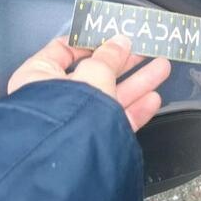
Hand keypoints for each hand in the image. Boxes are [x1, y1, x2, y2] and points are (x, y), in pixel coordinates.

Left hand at [8, 35, 170, 130]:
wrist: (67, 166)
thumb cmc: (67, 112)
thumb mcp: (93, 73)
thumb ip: (109, 56)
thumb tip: (121, 41)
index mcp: (39, 76)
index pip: (63, 50)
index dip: (90, 41)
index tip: (113, 35)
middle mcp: (55, 100)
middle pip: (95, 73)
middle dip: (124, 61)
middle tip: (146, 49)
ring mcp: (75, 122)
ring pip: (110, 96)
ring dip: (138, 81)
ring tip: (162, 67)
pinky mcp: (93, 141)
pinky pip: (115, 120)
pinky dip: (135, 109)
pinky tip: (153, 99)